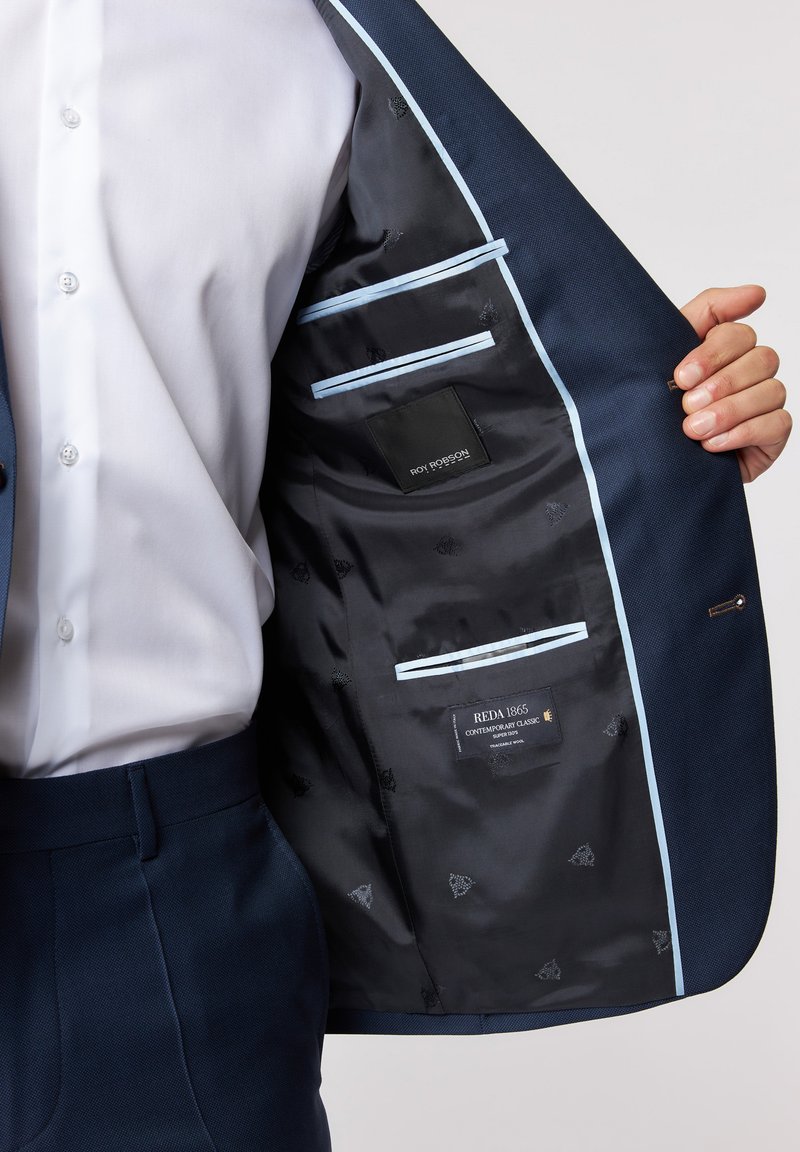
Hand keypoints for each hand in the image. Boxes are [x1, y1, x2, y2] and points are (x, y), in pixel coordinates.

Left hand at [672, 285, 790, 482]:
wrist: (647, 460)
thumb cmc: (656, 404)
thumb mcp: (667, 352)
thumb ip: (709, 311)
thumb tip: (758, 292)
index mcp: (726, 350)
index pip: (738, 334)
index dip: (713, 353)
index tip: (681, 377)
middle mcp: (751, 372)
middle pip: (762, 358)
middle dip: (721, 384)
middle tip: (687, 406)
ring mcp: (765, 403)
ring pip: (771, 391)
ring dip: (729, 411)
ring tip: (694, 429)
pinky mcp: (772, 436)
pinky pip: (777, 424)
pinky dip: (743, 432)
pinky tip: (712, 444)